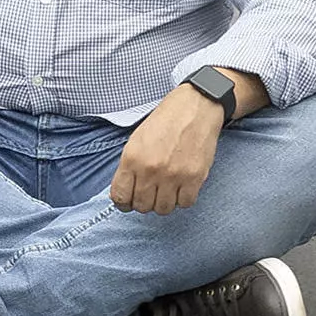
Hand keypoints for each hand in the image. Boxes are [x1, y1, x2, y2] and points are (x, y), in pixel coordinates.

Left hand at [108, 82, 224, 214]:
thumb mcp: (137, 139)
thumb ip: (130, 166)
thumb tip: (126, 191)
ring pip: (163, 209)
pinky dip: (182, 199)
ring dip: (163, 202)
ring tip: (166, 190)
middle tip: (150, 193)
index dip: (123, 203)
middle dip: (144, 203)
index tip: (129, 202)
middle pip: (142, 206)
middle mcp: (150, 169)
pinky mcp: (194, 177)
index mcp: (132, 158)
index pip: (120, 197)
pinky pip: (185, 203)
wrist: (195, 106)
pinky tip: (181, 187)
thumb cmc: (165, 120)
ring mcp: (173, 175)